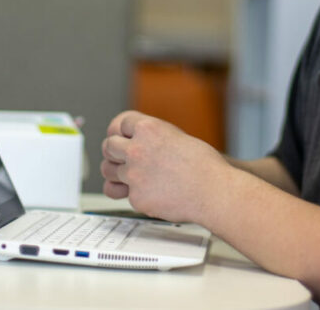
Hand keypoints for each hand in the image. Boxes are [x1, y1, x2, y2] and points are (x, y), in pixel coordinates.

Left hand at [100, 110, 226, 223]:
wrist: (212, 192)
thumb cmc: (203, 165)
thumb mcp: (177, 137)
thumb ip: (153, 138)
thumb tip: (137, 141)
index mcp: (148, 129)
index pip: (121, 122)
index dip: (121, 130)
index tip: (120, 135)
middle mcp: (136, 149)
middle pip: (108, 145)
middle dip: (114, 151)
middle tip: (121, 157)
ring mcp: (133, 175)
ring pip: (107, 169)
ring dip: (115, 171)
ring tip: (129, 175)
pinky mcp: (135, 197)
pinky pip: (123, 193)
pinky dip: (132, 193)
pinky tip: (145, 191)